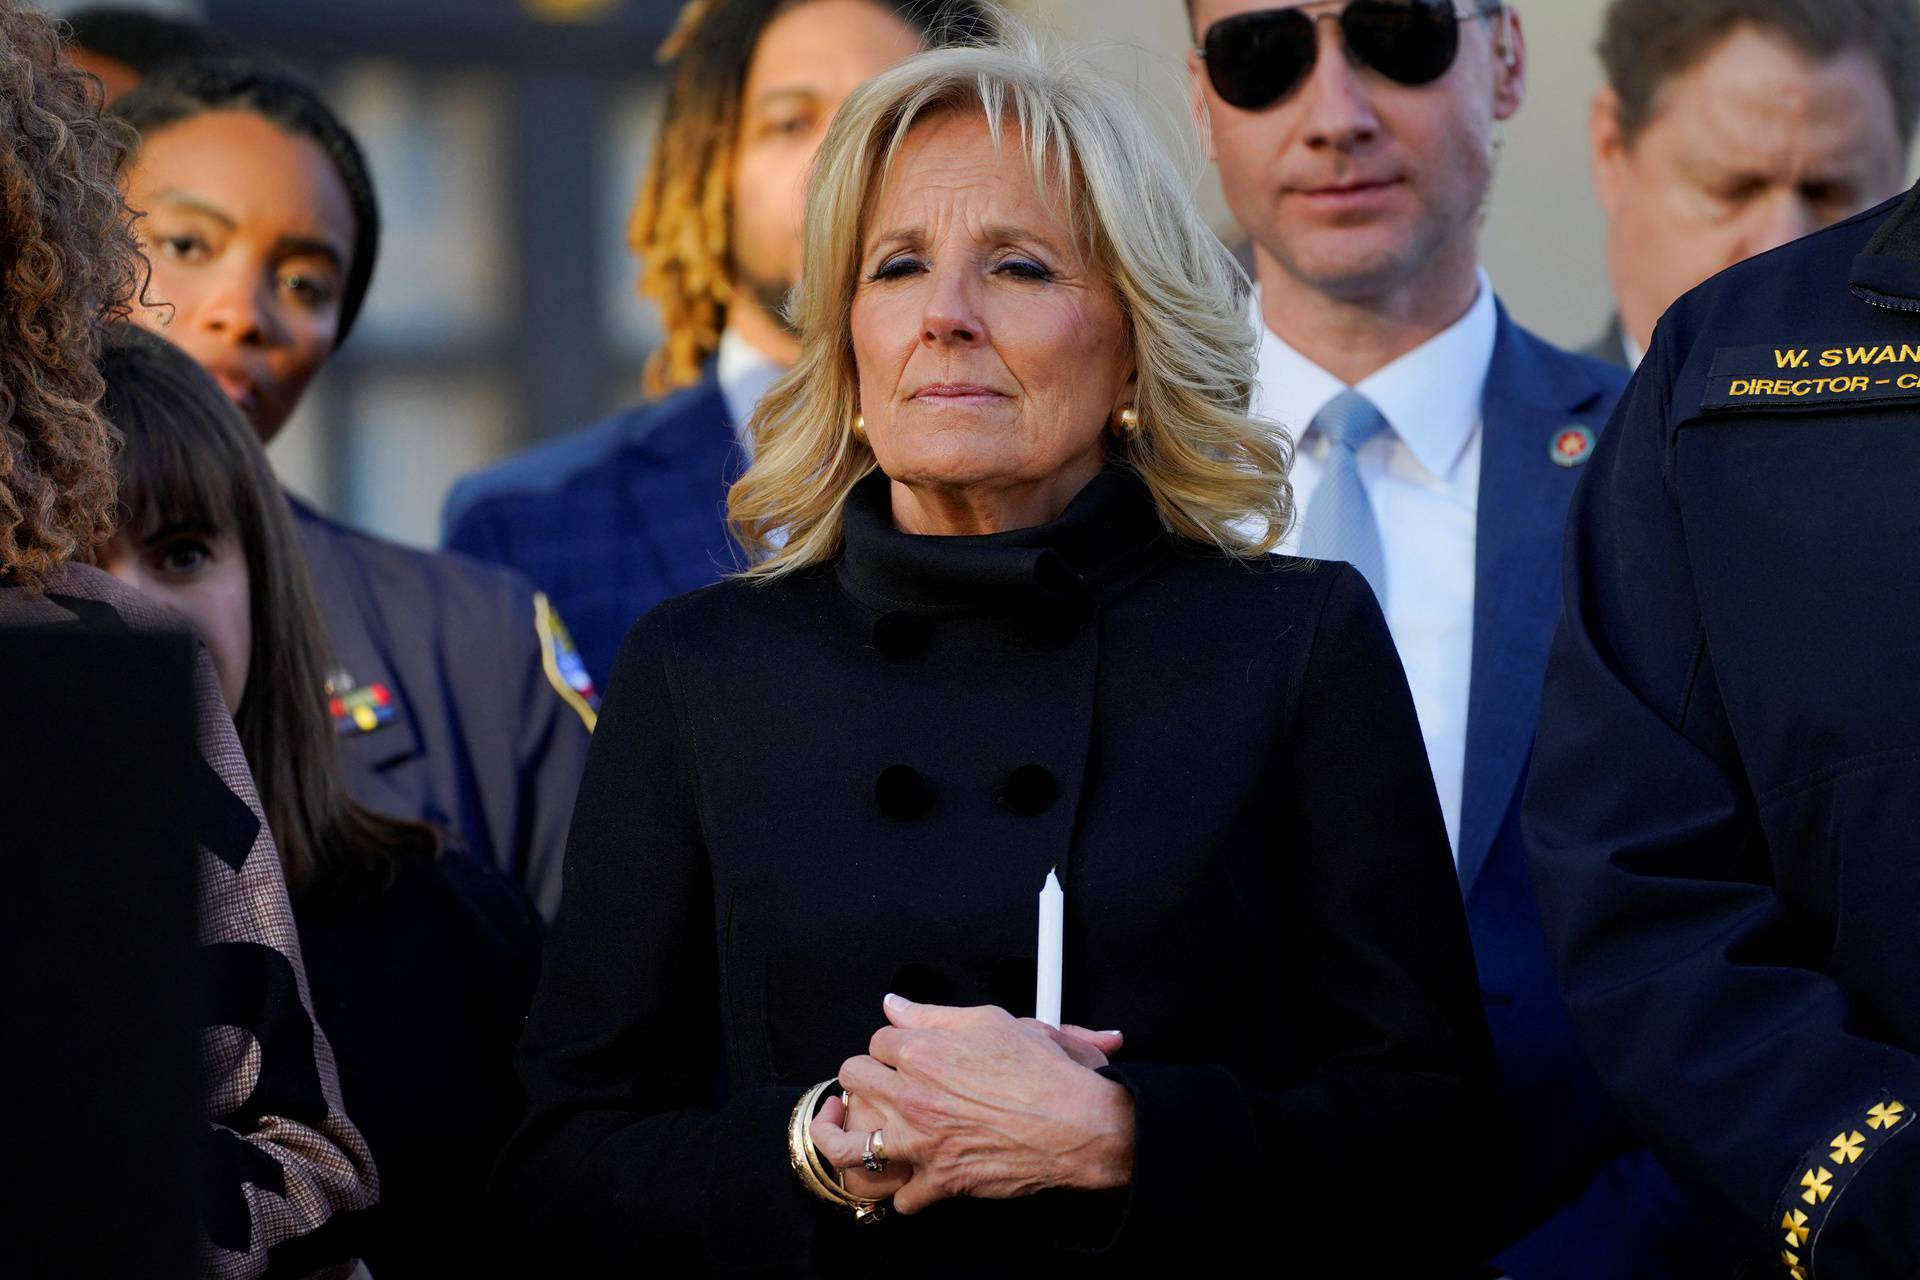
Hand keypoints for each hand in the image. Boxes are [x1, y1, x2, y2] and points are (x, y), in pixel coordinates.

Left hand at [814, 994, 1134, 1214]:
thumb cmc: (1045, 1074)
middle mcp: (913, 1097)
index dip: (890, 1046)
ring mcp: (921, 1143)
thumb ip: (935, 1014)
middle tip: (874, 1084)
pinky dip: (903, 1191)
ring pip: (847, 1147)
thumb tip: (896, 1004)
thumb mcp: (994, 1022)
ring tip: (842, 1131)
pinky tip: (909, 1179)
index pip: (877, 1040)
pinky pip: (898, 1197)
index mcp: (923, 1052)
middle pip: (852, 1079)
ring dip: (841, 1138)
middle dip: (861, 1078)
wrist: (1078, 1124)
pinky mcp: (939, 1181)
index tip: (898, 1054)